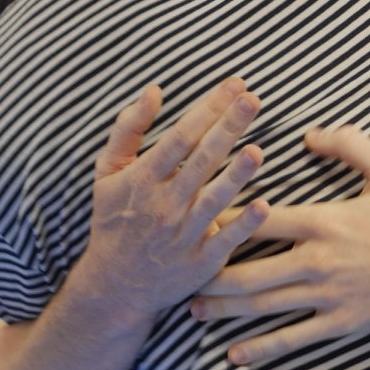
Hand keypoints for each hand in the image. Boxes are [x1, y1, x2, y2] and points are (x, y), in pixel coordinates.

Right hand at [77, 76, 270, 321]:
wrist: (115, 283)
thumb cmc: (114, 219)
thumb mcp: (107, 172)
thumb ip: (128, 129)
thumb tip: (154, 90)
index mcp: (143, 178)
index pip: (181, 137)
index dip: (208, 109)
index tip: (234, 85)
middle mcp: (164, 204)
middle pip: (201, 160)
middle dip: (228, 128)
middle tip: (253, 100)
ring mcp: (183, 234)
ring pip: (214, 199)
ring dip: (236, 175)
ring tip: (257, 150)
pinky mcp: (200, 262)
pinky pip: (225, 241)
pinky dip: (243, 225)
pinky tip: (262, 206)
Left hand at [191, 124, 369, 365]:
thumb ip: (347, 144)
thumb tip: (309, 136)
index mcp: (321, 220)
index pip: (255, 220)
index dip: (218, 221)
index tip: (189, 221)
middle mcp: (316, 259)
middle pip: (246, 269)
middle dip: (207, 274)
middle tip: (177, 275)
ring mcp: (327, 295)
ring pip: (262, 305)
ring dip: (224, 310)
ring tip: (193, 312)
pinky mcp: (341, 322)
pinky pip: (293, 338)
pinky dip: (261, 348)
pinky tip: (235, 354)